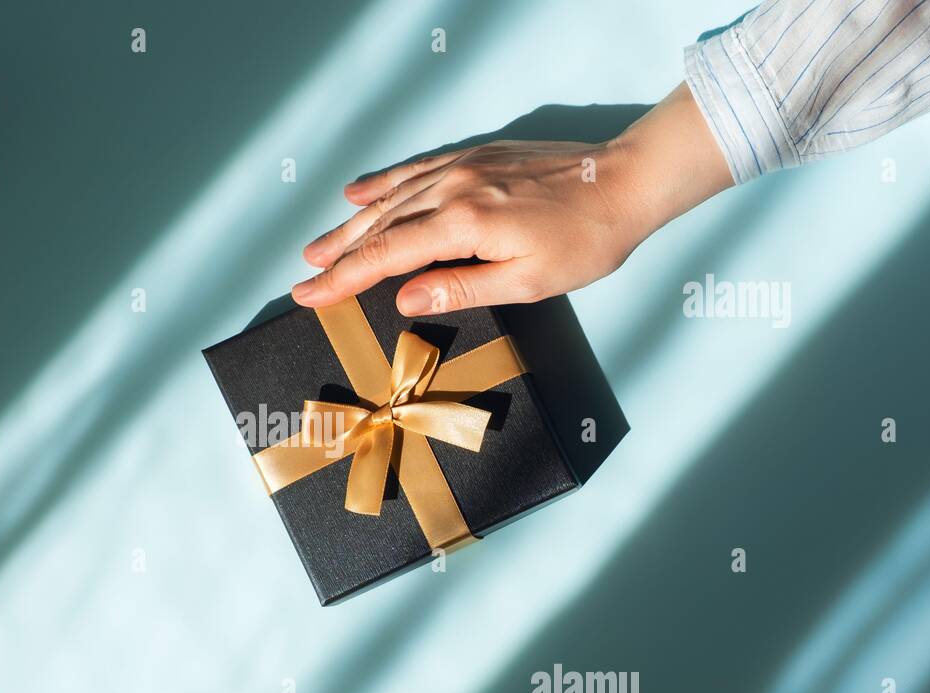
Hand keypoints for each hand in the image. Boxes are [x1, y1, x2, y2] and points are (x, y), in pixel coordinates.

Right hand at [291, 83, 732, 315]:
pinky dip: (384, 183)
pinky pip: (416, 169)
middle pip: (380, 226)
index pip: (387, 256)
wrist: (625, 183)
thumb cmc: (585, 240)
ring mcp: (462, 167)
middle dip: (338, 253)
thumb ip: (461, 288)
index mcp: (464, 223)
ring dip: (352, 223)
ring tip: (320, 243)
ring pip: (392, 198)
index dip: (344, 278)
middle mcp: (454, 188)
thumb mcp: (528, 280)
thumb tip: (406, 298)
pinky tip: (359, 191)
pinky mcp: (475, 157)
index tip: (310, 294)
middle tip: (304, 274)